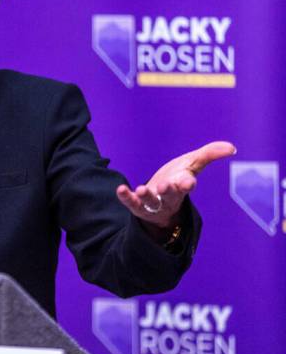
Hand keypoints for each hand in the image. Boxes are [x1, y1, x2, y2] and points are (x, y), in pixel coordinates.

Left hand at [116, 141, 235, 229]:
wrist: (160, 196)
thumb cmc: (177, 177)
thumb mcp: (192, 163)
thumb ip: (209, 154)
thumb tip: (232, 147)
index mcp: (182, 185)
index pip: (187, 185)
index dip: (187, 183)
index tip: (188, 182)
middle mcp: (169, 196)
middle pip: (170, 195)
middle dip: (168, 191)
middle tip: (165, 186)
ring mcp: (154, 203)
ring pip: (151, 201)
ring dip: (147, 196)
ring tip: (141, 189)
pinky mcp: (138, 206)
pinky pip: (132, 203)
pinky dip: (126, 197)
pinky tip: (120, 189)